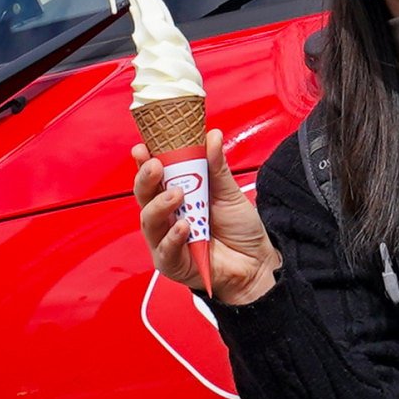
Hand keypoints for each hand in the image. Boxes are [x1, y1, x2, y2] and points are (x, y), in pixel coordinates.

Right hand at [135, 129, 278, 305]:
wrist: (256, 261)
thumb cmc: (238, 228)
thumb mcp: (228, 192)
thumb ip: (216, 166)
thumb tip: (212, 135)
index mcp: (175, 194)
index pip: (153, 176)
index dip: (143, 161)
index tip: (142, 147)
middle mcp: (166, 216)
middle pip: (144, 196)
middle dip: (146, 179)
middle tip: (156, 167)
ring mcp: (166, 239)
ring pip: (149, 221)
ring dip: (159, 206)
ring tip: (177, 195)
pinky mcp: (172, 262)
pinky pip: (164, 250)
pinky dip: (172, 237)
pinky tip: (183, 227)